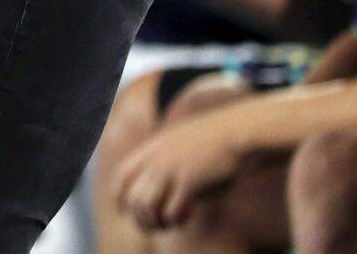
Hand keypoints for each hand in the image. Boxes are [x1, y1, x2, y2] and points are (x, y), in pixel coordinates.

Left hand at [116, 119, 246, 230]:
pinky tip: (188, 216)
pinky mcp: (190, 182)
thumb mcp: (180, 141)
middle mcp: (156, 159)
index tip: (125, 211)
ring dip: (156, 223)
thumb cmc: (214, 139)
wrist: (237, 131)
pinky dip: (176, 220)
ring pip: (146, 207)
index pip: (122, 176)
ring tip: (170, 224)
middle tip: (156, 225)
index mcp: (151, 148)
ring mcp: (171, 170)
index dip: (119, 197)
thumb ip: (165, 157)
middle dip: (141, 218)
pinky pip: (171, 211)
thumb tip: (159, 181)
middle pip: (132, 198)